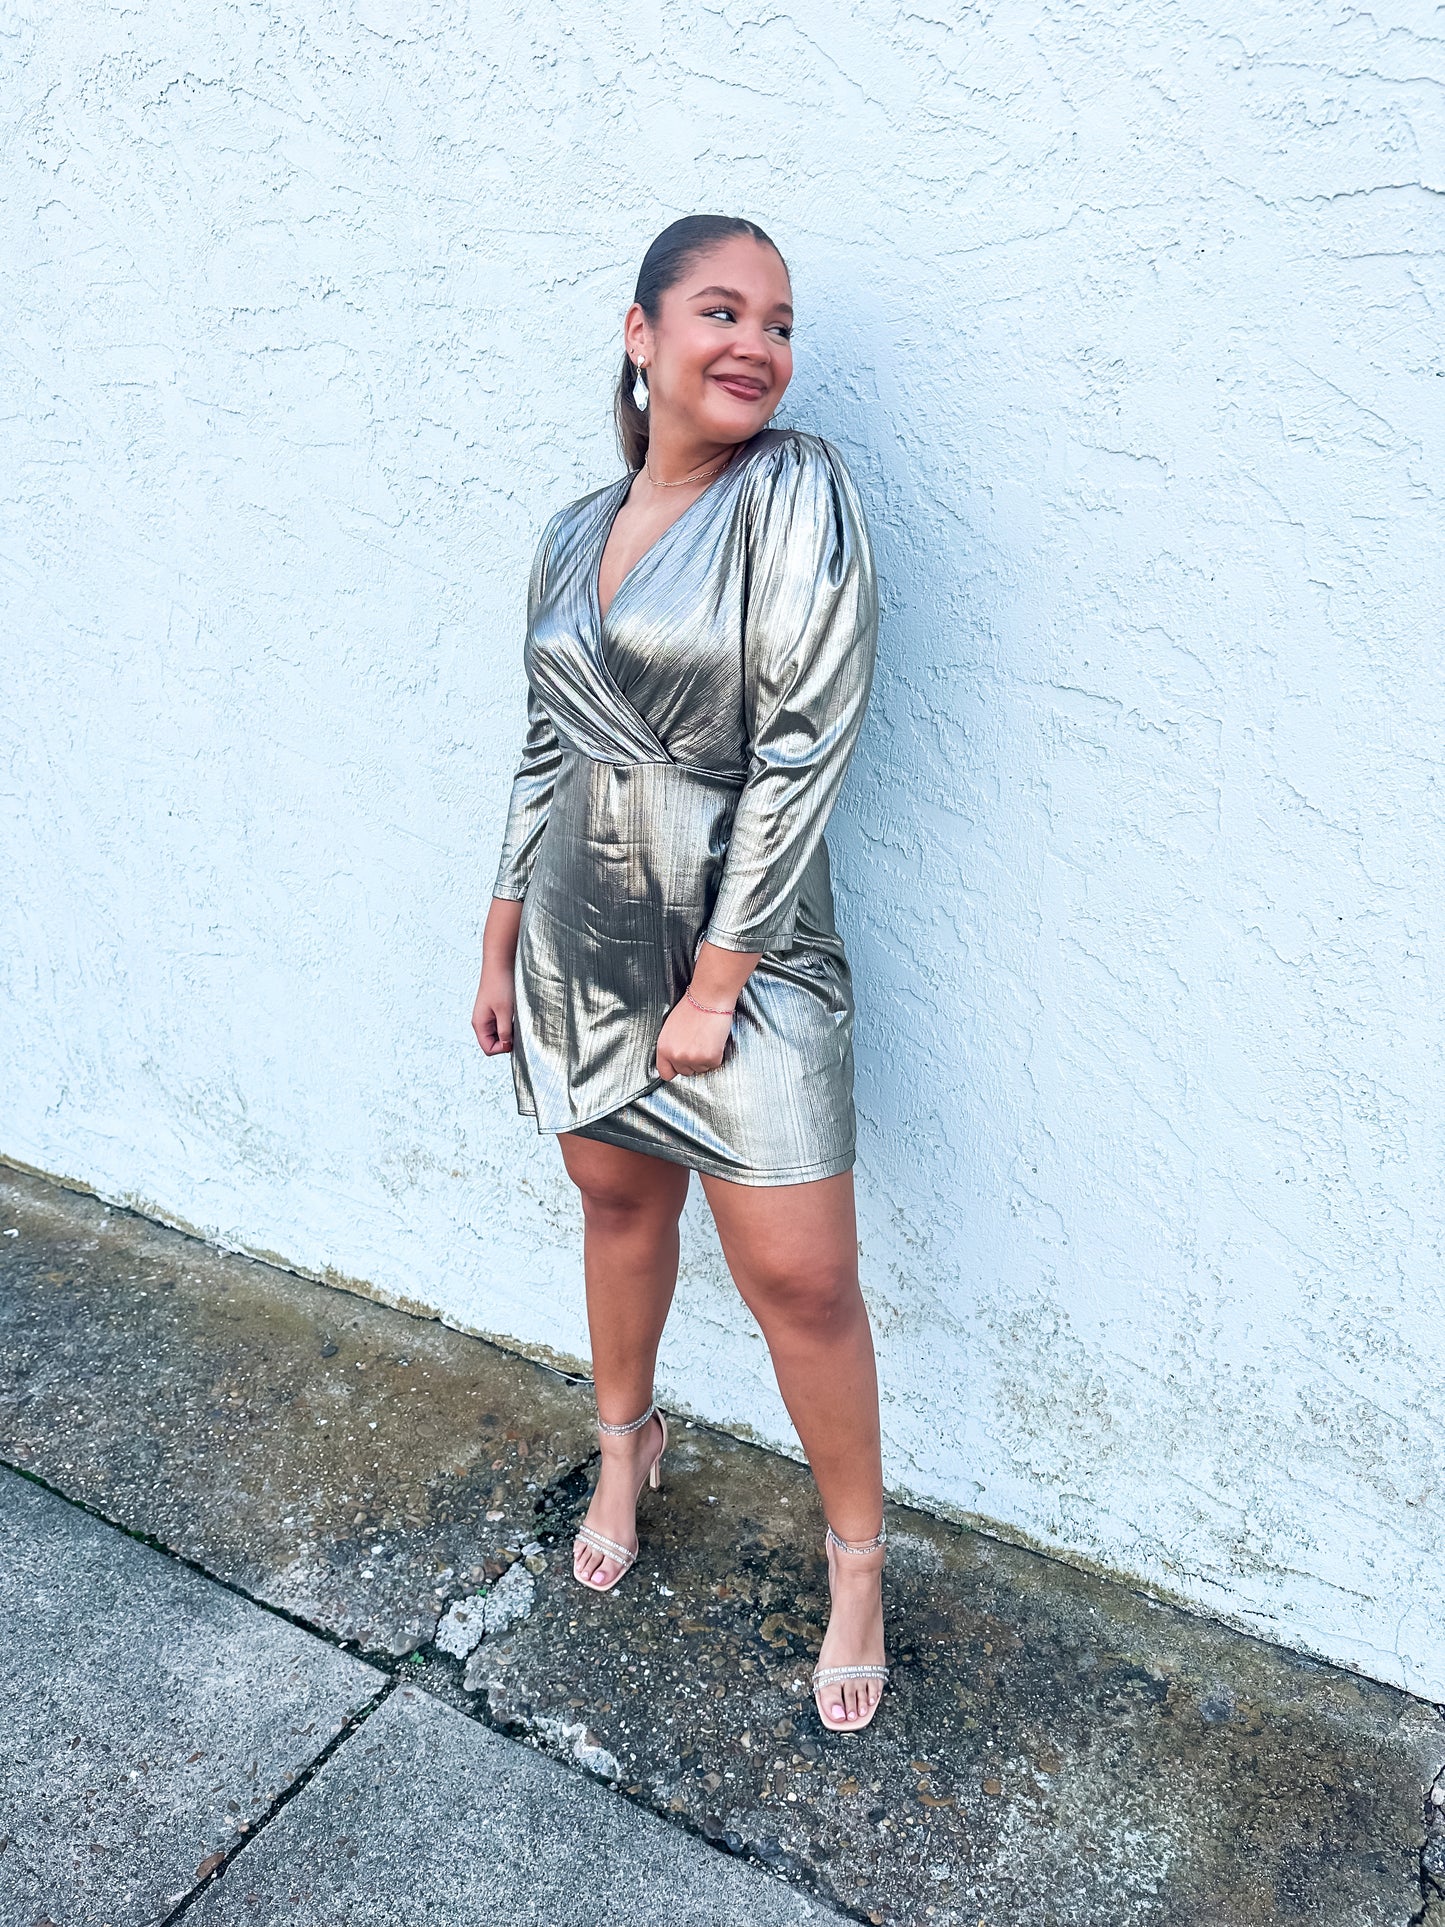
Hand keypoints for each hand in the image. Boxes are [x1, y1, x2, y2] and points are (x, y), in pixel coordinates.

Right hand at [473, 898, 522, 1054]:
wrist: (500, 962)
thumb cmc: (501, 985)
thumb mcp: (505, 1011)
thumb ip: (505, 1031)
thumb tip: (508, 1047)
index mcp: (479, 1024)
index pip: (489, 1049)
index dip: (503, 1048)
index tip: (515, 1036)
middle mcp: (482, 1022)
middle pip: (494, 1042)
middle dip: (508, 1039)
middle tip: (519, 1026)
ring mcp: (489, 1015)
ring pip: (500, 1033)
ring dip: (511, 1030)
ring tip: (518, 1017)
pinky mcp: (496, 1008)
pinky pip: (503, 1023)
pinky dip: (511, 1021)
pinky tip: (518, 1012)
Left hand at [655, 994, 733, 1079]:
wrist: (708, 998)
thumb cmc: (691, 1008)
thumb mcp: (670, 1028)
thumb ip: (670, 1046)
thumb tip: (674, 1059)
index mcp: (663, 1048)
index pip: (665, 1073)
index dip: (674, 1069)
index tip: (680, 1064)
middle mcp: (676, 1056)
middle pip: (685, 1072)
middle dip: (691, 1062)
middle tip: (697, 1044)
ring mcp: (693, 1059)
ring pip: (701, 1069)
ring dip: (704, 1058)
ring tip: (705, 1039)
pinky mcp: (710, 1058)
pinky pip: (714, 1064)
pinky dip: (716, 1054)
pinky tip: (713, 1040)